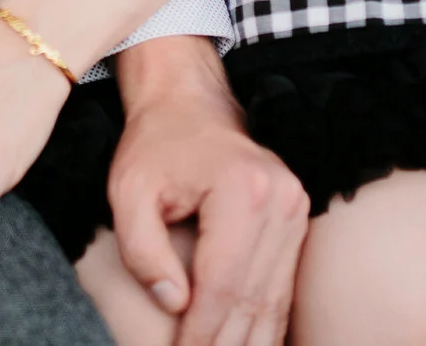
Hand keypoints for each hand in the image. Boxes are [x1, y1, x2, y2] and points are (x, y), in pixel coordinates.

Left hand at [108, 37, 307, 345]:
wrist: (189, 103)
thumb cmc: (154, 145)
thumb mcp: (128, 191)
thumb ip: (142, 250)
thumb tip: (174, 304)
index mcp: (241, 191)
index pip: (223, 283)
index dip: (202, 331)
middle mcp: (281, 199)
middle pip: (254, 296)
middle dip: (228, 342)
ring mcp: (296, 209)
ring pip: (274, 296)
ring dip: (252, 339)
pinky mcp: (297, 220)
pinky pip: (282, 283)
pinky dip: (266, 320)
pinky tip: (252, 343)